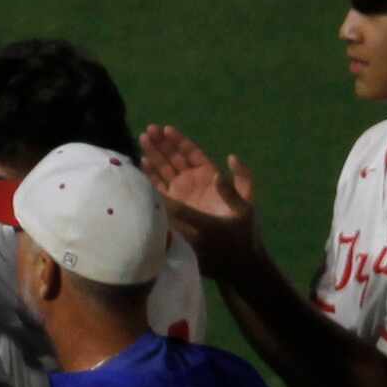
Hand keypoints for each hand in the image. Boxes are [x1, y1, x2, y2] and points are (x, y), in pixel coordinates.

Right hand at [138, 125, 261, 254]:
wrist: (231, 257)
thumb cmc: (242, 232)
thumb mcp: (245, 204)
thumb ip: (238, 182)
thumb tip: (230, 157)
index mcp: (209, 176)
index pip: (192, 154)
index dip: (179, 141)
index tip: (166, 129)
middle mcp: (193, 183)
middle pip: (174, 159)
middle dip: (162, 144)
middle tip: (148, 130)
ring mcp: (181, 195)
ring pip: (164, 171)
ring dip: (152, 156)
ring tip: (142, 140)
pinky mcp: (171, 209)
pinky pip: (157, 190)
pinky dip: (149, 177)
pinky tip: (141, 164)